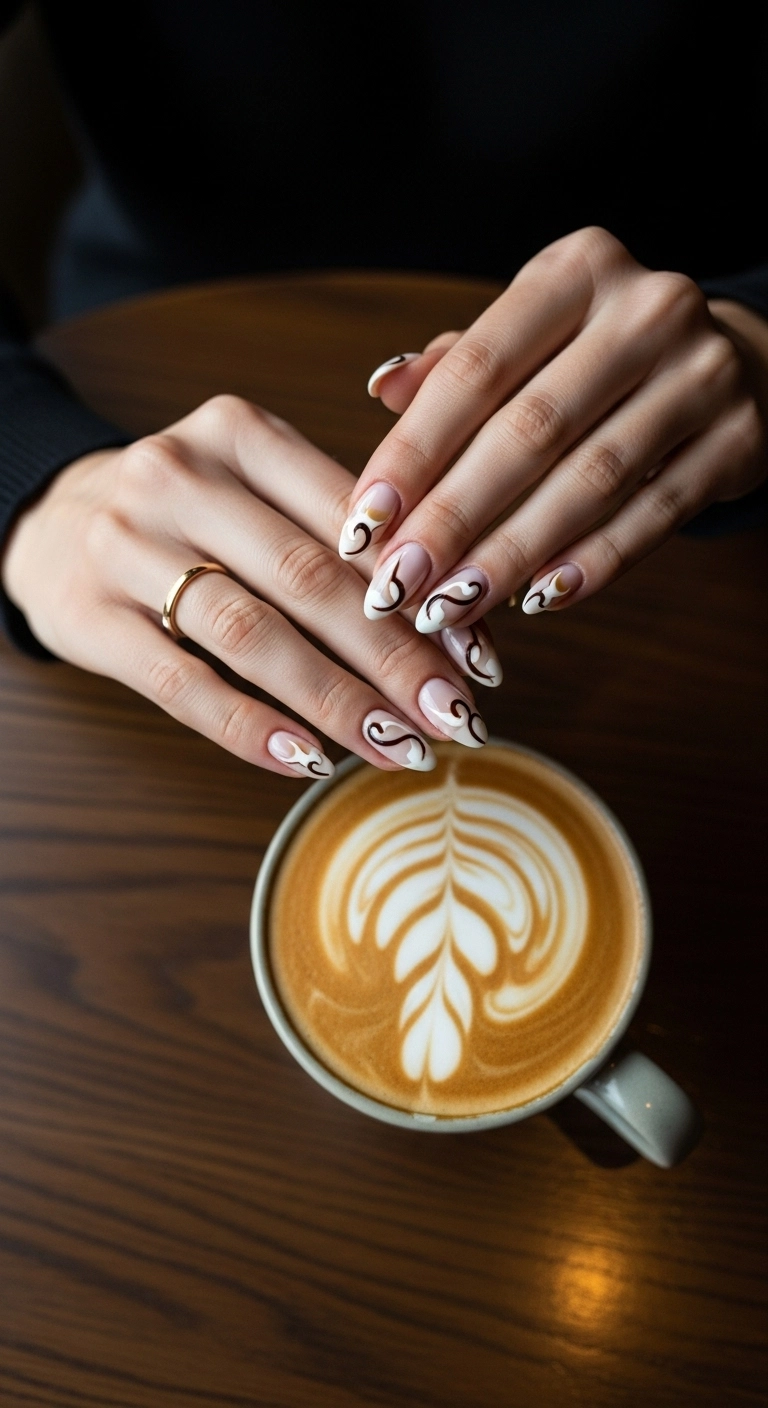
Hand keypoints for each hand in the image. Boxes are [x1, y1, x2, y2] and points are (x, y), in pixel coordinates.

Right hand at [1, 396, 492, 777]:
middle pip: (308, 579)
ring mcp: (127, 546)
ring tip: (399, 747)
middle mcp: (179, 476)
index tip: (480, 659)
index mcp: (241, 433)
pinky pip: (181, 684)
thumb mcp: (258, 485)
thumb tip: (458, 621)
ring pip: (251, 635)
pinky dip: (250, 728)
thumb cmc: (190, 512)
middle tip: (457, 718)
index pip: (350, 521)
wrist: (54, 517)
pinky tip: (308, 761)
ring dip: (336, 701)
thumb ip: (342, 531)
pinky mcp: (89, 616)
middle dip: (394, 660)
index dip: (422, 595)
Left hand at [338, 227, 767, 629]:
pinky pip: (655, 515)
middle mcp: (645, 309)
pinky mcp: (739, 440)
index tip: (360, 524)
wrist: (741, 362)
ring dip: (512, 554)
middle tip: (397, 585)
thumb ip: (459, 366)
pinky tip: (539, 600)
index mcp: (575, 270)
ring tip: (452, 607)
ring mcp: (703, 373)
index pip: (475, 370)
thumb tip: (382, 387)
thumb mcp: (532, 337)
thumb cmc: (601, 356)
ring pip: (592, 480)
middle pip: (529, 431)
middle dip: (453, 519)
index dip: (411, 454)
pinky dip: (593, 564)